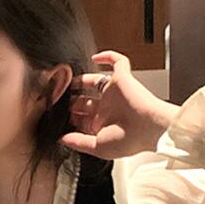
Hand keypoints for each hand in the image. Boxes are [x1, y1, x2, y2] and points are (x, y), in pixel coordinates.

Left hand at [60, 51, 180, 159]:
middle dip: (71, 100)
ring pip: (96, 81)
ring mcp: (115, 92)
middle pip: (86, 99)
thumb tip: (62, 140)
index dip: (70, 117)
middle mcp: (109, 108)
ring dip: (81, 80)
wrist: (147, 128)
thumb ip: (78, 142)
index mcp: (104, 125)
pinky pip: (118, 62)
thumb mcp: (97, 147)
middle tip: (58, 100)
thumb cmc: (128, 140)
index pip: (83, 118)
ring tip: (67, 81)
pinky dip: (108, 56)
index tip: (57, 118)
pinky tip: (95, 58)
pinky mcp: (123, 79)